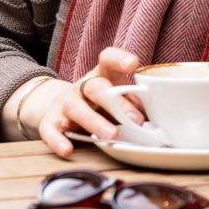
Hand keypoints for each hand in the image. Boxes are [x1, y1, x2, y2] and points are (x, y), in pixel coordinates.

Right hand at [21, 47, 145, 158]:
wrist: (57, 108)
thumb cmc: (98, 104)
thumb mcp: (115, 98)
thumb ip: (133, 103)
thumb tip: (158, 115)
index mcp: (101, 76)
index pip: (108, 60)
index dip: (119, 59)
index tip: (134, 64)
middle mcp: (82, 87)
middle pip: (96, 87)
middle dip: (116, 103)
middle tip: (135, 120)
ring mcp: (65, 104)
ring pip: (77, 108)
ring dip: (94, 121)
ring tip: (111, 135)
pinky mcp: (50, 123)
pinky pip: (52, 131)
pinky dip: (59, 141)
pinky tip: (68, 150)